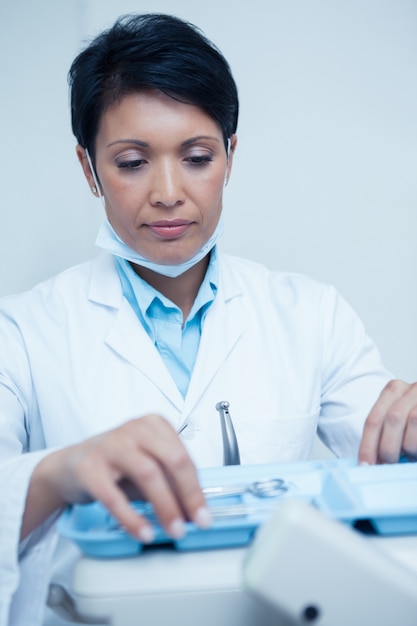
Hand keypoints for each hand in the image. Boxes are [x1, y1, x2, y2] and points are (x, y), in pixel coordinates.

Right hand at [23, 415, 210, 541]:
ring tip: (173, 530)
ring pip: (148, 474)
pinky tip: (143, 532)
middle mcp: (134, 429)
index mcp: (153, 425)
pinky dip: (132, 517)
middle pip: (172, 460)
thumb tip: (194, 509)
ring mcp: (110, 445)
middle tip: (196, 522)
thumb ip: (170, 480)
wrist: (71, 464)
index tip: (204, 513)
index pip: (184, 456)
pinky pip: (114, 496)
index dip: (197, 487)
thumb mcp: (147, 463)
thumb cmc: (116, 464)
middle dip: (188, 494)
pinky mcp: (89, 467)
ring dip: (165, 506)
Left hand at [358, 380, 416, 463]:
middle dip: (388, 448)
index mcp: (394, 390)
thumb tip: (371, 462)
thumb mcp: (399, 422)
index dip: (368, 446)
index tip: (365, 466)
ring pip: (414, 420)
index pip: (373, 420)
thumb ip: (386, 434)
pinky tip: (415, 454)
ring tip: (412, 455)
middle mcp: (412, 389)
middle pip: (393, 419)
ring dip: (411, 446)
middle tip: (390, 464)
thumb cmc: (414, 423)